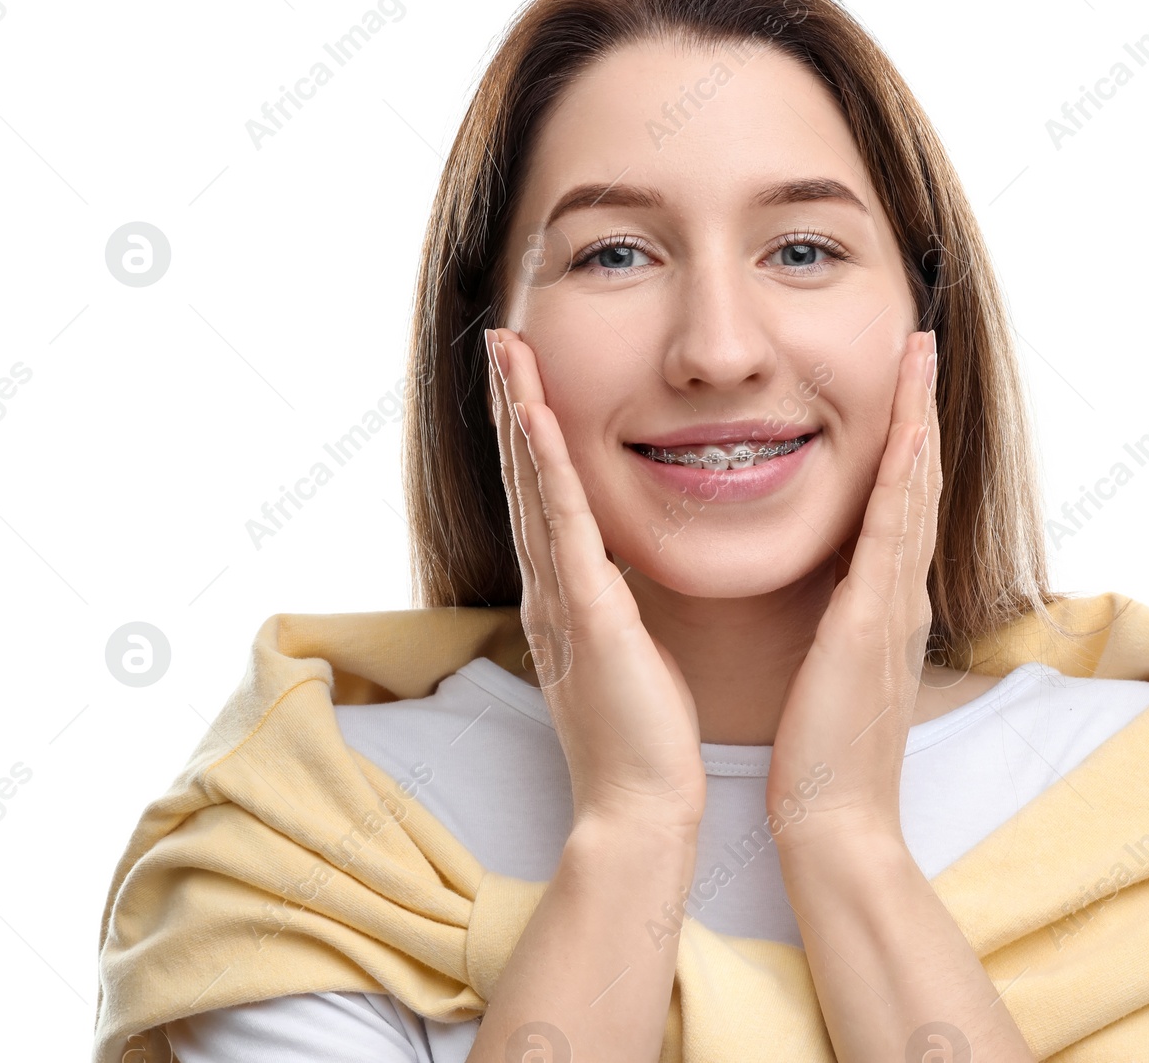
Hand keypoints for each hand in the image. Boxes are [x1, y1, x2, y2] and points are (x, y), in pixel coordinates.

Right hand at [484, 327, 706, 838]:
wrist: (640, 807)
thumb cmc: (644, 737)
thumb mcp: (628, 653)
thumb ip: (617, 608)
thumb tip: (622, 576)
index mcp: (566, 597)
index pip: (544, 499)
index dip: (532, 437)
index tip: (531, 380)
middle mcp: (549, 589)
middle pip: (526, 479)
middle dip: (515, 407)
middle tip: (504, 342)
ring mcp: (560, 599)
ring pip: (534, 488)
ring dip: (521, 416)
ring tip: (509, 354)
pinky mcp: (585, 614)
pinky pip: (563, 525)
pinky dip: (546, 468)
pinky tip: (539, 419)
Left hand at [765, 328, 939, 851]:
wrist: (833, 819)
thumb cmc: (821, 751)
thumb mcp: (829, 665)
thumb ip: (833, 619)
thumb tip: (824, 588)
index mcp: (881, 602)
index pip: (896, 503)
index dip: (901, 439)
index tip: (896, 382)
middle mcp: (899, 592)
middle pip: (915, 481)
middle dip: (917, 410)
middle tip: (917, 343)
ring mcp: (894, 603)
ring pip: (913, 491)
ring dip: (917, 420)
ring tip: (916, 357)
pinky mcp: (875, 620)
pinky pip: (893, 531)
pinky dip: (904, 475)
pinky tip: (906, 430)